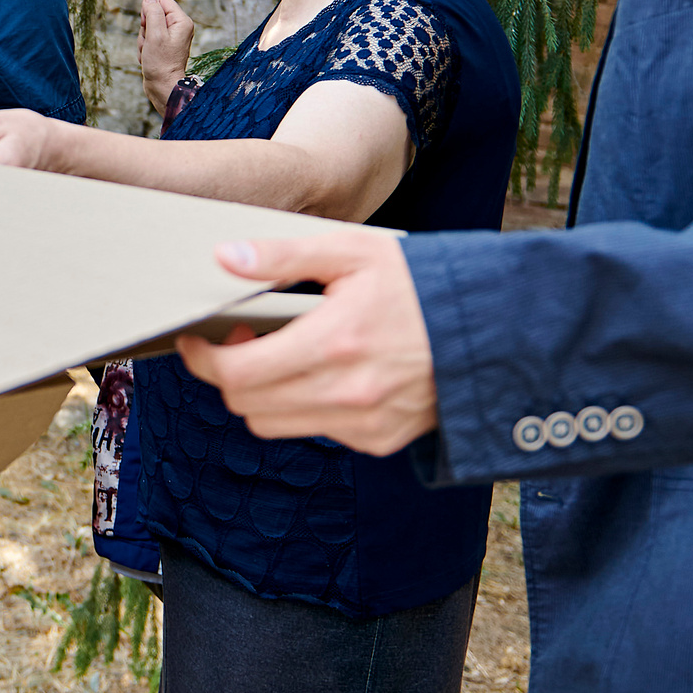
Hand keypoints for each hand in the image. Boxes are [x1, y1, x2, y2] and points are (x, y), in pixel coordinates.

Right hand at [139, 0, 194, 111]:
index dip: (149, 10)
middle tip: (150, 43)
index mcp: (182, 21)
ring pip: (147, 27)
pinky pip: (148, 38)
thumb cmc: (160, 63)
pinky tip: (149, 58)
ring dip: (144, 40)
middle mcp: (179, 27)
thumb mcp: (155, 34)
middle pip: (152, 13)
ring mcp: (171, 37)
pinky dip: (145, 47)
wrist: (162, 87)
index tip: (149, 26)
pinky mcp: (164, 46)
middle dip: (145, 28)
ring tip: (150, 53)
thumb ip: (152, 13)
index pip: (160, 0)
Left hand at [177, 228, 438, 454]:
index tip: (197, 339)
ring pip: (275, 425)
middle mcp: (348, 393)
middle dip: (228, 375)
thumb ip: (285, 255)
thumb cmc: (421, 283)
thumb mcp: (354, 252)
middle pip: (248, 405)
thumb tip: (226, 258)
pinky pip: (316, 431)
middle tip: (240, 338)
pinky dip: (303, 406)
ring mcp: (365, 423)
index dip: (204, 359)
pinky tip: (323, 372)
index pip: (239, 373)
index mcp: (336, 343)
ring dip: (261, 394)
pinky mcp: (380, 439)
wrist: (495, 328)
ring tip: (278, 354)